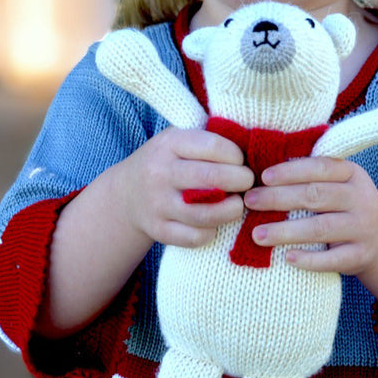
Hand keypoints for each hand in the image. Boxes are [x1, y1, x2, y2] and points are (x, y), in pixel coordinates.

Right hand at [117, 127, 252, 247]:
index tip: (241, 161)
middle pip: (211, 179)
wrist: (126, 194)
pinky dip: (212, 231)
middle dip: (240, 181)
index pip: (213, 146)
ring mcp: (157, 204)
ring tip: (237, 204)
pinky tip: (215, 222)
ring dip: (231, 210)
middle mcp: (160, 173)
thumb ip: (207, 141)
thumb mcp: (179, 140)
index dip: (236, 155)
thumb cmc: (166, 162)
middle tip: (248, 182)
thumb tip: (250, 147)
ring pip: (205, 213)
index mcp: (169, 144)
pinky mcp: (158, 230)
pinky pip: (194, 237)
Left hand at [244, 157, 377, 276]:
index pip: (320, 168)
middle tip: (250, 202)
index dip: (291, 171)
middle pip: (316, 196)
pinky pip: (332, 259)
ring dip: (285, 231)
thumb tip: (263, 172)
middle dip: (279, 198)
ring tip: (257, 234)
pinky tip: (287, 258)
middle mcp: (361, 199)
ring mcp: (362, 228)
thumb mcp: (339, 182)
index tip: (264, 177)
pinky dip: (309, 259)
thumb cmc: (344, 204)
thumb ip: (311, 175)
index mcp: (353, 174)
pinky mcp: (360, 256)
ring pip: (320, 228)